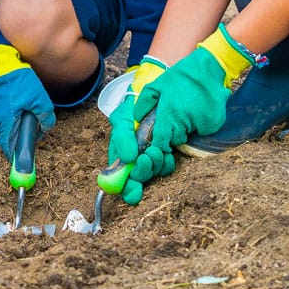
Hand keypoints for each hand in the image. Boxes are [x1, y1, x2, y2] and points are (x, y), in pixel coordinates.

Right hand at [0, 44, 55, 159]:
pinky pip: (6, 116)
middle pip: (11, 137)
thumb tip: (45, 126)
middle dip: (24, 136)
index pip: (8, 148)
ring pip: (9, 125)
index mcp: (7, 123)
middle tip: (37, 127)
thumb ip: (45, 116)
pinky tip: (24, 105)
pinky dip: (15, 115)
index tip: (25, 160)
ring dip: (20, 124)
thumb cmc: (17, 81)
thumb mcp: (39, 99)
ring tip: (32, 111)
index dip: (17, 156)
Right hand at [101, 58, 167, 203]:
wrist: (153, 95)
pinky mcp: (165, 154)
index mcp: (120, 157)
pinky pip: (167, 166)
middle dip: (144, 172)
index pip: (121, 181)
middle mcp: (135, 161)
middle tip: (149, 157)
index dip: (127, 190)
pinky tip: (167, 151)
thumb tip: (128, 158)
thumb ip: (122, 138)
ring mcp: (150, 158)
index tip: (134, 193)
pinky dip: (167, 161)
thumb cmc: (132, 108)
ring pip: (154, 173)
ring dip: (156, 165)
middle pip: (138, 179)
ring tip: (157, 150)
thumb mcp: (122, 119)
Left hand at [129, 28, 253, 182]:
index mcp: (169, 113)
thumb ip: (144, 103)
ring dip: (188, 128)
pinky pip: (204, 130)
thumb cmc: (181, 76)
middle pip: (176, 139)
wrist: (208, 68)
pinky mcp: (214, 123)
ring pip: (190, 135)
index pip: (161, 141)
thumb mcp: (157, 85)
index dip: (159, 143)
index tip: (160, 140)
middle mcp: (185, 121)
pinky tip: (199, 110)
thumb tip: (137, 118)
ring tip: (188, 109)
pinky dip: (201, 125)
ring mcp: (201, 123)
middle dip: (174, 133)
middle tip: (176, 116)